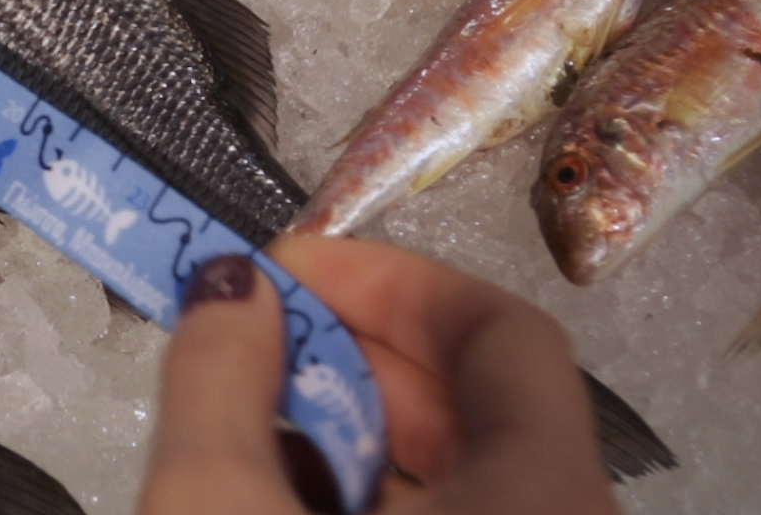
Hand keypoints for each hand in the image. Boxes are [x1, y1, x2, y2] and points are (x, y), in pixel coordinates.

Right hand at [141, 238, 619, 513]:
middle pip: (478, 401)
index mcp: (542, 497)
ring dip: (349, 425)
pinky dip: (364, 495)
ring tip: (244, 420)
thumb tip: (229, 285)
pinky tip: (279, 495)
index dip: (388, 280)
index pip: (504, 334)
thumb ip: (218, 381)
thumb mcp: (218, 506)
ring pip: (457, 475)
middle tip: (248, 334)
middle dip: (351, 347)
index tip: (283, 270)